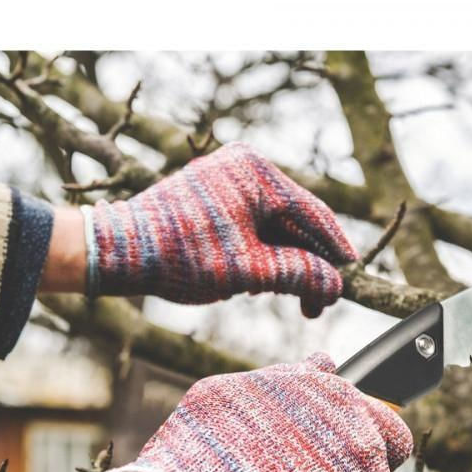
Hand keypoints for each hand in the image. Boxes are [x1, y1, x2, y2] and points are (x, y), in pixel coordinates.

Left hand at [88, 142, 357, 316]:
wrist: (117, 252)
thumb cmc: (180, 257)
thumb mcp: (247, 271)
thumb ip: (296, 275)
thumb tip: (336, 285)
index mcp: (256, 172)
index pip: (313, 213)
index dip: (336, 249)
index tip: (354, 276)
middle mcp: (244, 165)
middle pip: (296, 220)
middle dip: (308, 264)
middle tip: (316, 306)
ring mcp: (227, 178)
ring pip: (276, 225)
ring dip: (286, 262)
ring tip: (287, 299)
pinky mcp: (214, 195)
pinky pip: (254, 224)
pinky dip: (264, 253)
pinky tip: (261, 283)